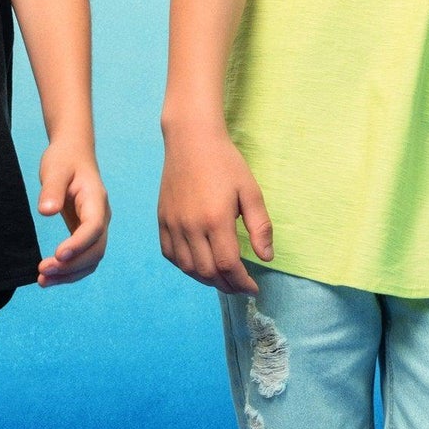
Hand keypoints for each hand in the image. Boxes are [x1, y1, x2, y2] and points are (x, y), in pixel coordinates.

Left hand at [35, 147, 109, 286]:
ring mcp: (96, 228)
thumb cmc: (64, 160)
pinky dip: (69, 271)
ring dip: (70, 274)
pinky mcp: (86, 234)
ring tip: (42, 281)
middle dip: (72, 266)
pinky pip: (84, 258)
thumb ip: (51, 189)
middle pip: (96, 250)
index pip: (94, 228)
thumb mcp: (55, 169)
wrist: (74, 154)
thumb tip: (46, 211)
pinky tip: (49, 276)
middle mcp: (101, 218)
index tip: (57, 255)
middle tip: (42, 272)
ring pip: (91, 260)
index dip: (79, 244)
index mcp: (95, 201)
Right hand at [158, 129, 272, 293]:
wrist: (191, 140)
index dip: (242, 283)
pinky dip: (185, 267)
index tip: (253, 288)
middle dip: (227, 285)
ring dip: (206, 280)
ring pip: (187, 268)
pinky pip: (170, 255)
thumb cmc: (225, 163)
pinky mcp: (162, 220)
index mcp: (216, 219)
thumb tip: (266, 258)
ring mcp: (173, 224)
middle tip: (240, 286)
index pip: (228, 265)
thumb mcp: (250, 191)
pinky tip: (199, 265)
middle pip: (207, 272)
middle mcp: (191, 226)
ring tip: (222, 279)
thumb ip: (260, 227)